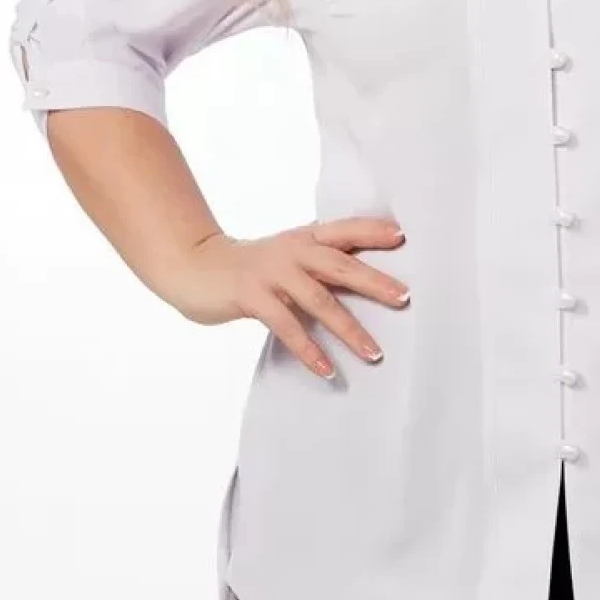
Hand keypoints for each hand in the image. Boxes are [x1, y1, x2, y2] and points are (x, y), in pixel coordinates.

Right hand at [163, 217, 409, 379]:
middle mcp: (292, 251)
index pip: (344, 230)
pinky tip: (327, 369)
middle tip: (404, 298)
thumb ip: (318, 263)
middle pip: (340, 264)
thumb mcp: (287, 255)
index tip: (402, 237)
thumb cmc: (251, 266)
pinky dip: (309, 349)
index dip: (372, 231)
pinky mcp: (252, 297)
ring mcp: (272, 273)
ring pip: (319, 300)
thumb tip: (366, 281)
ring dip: (349, 329)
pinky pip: (287, 326)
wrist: (195, 267)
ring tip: (374, 353)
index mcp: (304, 237)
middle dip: (374, 281)